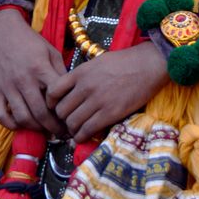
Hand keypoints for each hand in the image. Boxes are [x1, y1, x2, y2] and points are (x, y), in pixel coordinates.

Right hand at [0, 8, 66, 136]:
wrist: (3, 32)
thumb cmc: (31, 42)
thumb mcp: (51, 51)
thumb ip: (60, 72)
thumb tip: (71, 93)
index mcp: (40, 68)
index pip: (56, 97)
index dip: (65, 111)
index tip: (72, 118)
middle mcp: (23, 80)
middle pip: (40, 113)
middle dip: (54, 128)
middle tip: (62, 133)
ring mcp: (8, 88)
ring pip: (23, 118)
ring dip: (36, 129)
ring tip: (46, 130)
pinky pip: (2, 117)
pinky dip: (12, 125)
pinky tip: (23, 124)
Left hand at [49, 43, 168, 143]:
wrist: (148, 64)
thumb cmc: (125, 61)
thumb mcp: (98, 62)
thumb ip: (82, 76)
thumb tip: (72, 91)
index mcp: (81, 72)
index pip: (53, 91)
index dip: (51, 103)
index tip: (55, 107)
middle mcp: (85, 87)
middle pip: (61, 110)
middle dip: (62, 119)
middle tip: (68, 121)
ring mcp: (97, 101)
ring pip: (72, 123)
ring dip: (72, 129)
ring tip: (77, 129)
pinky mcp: (109, 113)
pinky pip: (86, 130)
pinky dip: (81, 137)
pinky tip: (83, 136)